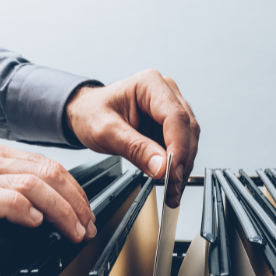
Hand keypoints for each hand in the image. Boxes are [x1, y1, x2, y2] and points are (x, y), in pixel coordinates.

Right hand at [0, 144, 95, 275]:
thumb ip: (17, 194)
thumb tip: (58, 212)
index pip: (51, 167)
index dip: (76, 192)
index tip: (86, 215)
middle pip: (48, 172)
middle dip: (75, 202)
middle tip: (85, 226)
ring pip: (31, 184)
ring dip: (59, 210)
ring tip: (70, 230)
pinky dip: (24, 209)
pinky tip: (35, 223)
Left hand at [65, 69, 199, 207]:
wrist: (86, 114)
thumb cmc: (91, 113)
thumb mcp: (106, 132)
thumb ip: (135, 148)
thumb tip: (161, 167)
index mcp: (150, 85)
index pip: (176, 117)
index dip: (178, 147)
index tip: (172, 172)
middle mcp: (166, 93)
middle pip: (187, 130)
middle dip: (182, 162)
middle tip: (172, 187)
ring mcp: (171, 109)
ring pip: (189, 140)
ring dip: (183, 167)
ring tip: (172, 190)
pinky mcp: (171, 126)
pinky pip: (182, 147)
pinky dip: (178, 167)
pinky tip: (171, 181)